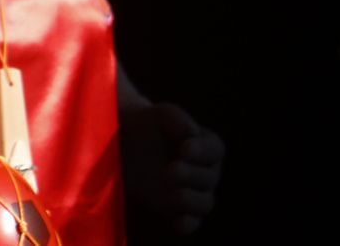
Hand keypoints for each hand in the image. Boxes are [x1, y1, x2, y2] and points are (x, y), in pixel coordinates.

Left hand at [120, 101, 223, 237]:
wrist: (124, 143)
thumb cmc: (147, 125)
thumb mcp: (158, 114)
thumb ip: (176, 118)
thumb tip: (191, 132)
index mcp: (206, 146)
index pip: (214, 150)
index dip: (202, 151)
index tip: (184, 149)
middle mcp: (205, 171)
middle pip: (209, 178)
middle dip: (191, 175)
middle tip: (170, 169)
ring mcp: (193, 192)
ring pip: (205, 203)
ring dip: (191, 200)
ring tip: (173, 193)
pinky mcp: (177, 209)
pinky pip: (190, 222)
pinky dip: (187, 224)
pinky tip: (177, 222)